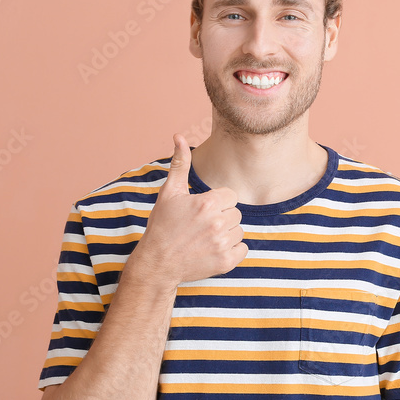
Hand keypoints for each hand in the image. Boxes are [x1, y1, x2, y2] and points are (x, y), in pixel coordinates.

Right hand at [134, 134, 247, 284]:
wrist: (157, 263)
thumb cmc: (162, 225)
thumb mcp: (169, 192)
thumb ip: (180, 164)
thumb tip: (179, 136)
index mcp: (207, 203)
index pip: (231, 196)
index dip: (217, 202)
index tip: (202, 211)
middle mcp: (217, 223)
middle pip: (236, 213)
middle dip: (222, 217)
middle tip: (201, 226)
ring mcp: (222, 244)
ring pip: (239, 231)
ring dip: (226, 234)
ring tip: (205, 238)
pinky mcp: (226, 262)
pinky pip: (243, 249)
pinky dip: (232, 250)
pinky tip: (213, 250)